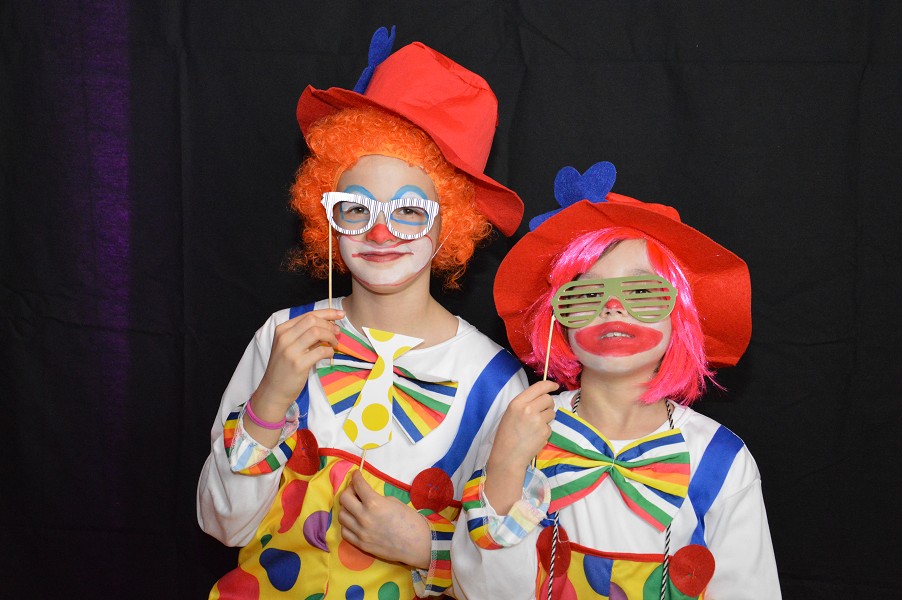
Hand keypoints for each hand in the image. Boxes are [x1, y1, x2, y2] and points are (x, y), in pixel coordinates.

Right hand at [252, 308, 344, 418]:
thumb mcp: (289, 346)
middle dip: (330, 324)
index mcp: (282, 330)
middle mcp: (284, 337)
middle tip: (338, 332)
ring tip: (334, 343)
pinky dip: (329, 351)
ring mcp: (290, 350)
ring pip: (317, 332)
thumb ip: (304, 335)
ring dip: (331, 336)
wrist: (273, 390)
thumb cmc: (284, 368)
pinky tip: (329, 354)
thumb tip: (329, 325)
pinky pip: (320, 350)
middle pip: (313, 320)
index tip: (341, 314)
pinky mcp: (298, 364)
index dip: (328, 313)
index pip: (308, 314)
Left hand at [338, 470, 431, 568]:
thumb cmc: (410, 520)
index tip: (356, 474)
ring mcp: (360, 532)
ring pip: (342, 515)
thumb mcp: (394, 502)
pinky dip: (348, 524)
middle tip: (356, 491)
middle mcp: (363, 517)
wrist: (417, 544)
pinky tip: (355, 522)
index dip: (356, 476)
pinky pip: (345, 531)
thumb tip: (366, 497)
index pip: (357, 484)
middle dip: (349, 490)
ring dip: (347, 508)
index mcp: (374, 503)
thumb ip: (377, 498)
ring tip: (355, 507)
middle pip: (344, 498)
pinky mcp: (360, 544)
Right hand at [484, 380, 557, 513]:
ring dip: (547, 418)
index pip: (539, 387)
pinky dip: (545, 431)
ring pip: (552, 413)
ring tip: (534, 427)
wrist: (508, 456)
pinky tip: (534, 436)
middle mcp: (528, 409)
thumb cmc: (506, 435)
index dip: (549, 384)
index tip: (555, 385)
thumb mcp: (510, 413)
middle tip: (542, 411)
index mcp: (517, 402)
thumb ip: (524, 403)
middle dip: (548, 404)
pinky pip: (550, 427)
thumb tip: (541, 396)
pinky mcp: (545, 432)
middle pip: (548, 399)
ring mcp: (538, 421)